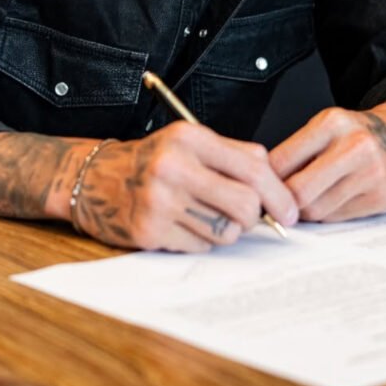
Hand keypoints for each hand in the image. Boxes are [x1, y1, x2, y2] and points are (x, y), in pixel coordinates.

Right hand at [73, 122, 298, 251]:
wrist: (95, 179)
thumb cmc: (152, 160)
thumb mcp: (189, 141)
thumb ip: (234, 153)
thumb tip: (275, 178)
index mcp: (190, 138)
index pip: (253, 168)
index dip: (279, 194)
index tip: (290, 210)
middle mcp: (174, 166)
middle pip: (245, 205)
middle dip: (254, 217)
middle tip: (249, 217)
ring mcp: (160, 201)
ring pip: (226, 231)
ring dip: (226, 230)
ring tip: (206, 215)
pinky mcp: (150, 231)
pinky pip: (200, 247)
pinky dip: (200, 240)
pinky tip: (183, 224)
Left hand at [269, 101, 385, 222]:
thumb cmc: (357, 134)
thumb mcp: (326, 128)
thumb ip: (298, 151)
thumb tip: (264, 183)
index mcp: (331, 123)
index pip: (282, 160)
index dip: (267, 180)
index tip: (262, 187)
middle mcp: (353, 146)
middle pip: (298, 191)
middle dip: (284, 201)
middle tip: (280, 203)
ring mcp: (370, 173)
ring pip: (317, 209)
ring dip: (306, 210)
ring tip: (310, 199)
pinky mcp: (381, 197)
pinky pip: (338, 217)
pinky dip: (328, 213)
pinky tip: (333, 200)